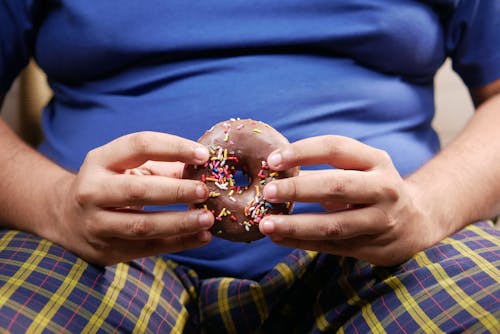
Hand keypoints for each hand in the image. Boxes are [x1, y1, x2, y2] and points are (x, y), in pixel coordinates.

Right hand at [45, 132, 213, 265]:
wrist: (65, 218)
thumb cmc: (109, 184)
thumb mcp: (125, 167)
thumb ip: (162, 167)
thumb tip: (202, 170)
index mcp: (100, 160)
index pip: (139, 145)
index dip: (173, 148)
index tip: (203, 155)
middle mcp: (92, 191)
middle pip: (137, 191)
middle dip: (175, 191)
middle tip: (204, 192)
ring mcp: (96, 224)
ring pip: (142, 225)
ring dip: (179, 223)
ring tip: (208, 219)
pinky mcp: (107, 250)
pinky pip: (148, 248)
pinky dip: (178, 243)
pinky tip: (202, 237)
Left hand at [259, 135, 442, 265]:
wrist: (417, 221)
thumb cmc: (373, 187)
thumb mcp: (360, 169)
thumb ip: (324, 169)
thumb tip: (275, 172)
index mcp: (376, 160)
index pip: (336, 148)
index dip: (303, 152)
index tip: (272, 160)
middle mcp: (383, 189)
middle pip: (337, 186)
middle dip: (299, 189)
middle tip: (268, 192)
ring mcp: (381, 221)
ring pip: (334, 224)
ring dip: (296, 225)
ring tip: (266, 224)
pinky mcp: (373, 247)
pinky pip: (332, 246)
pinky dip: (301, 243)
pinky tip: (278, 238)